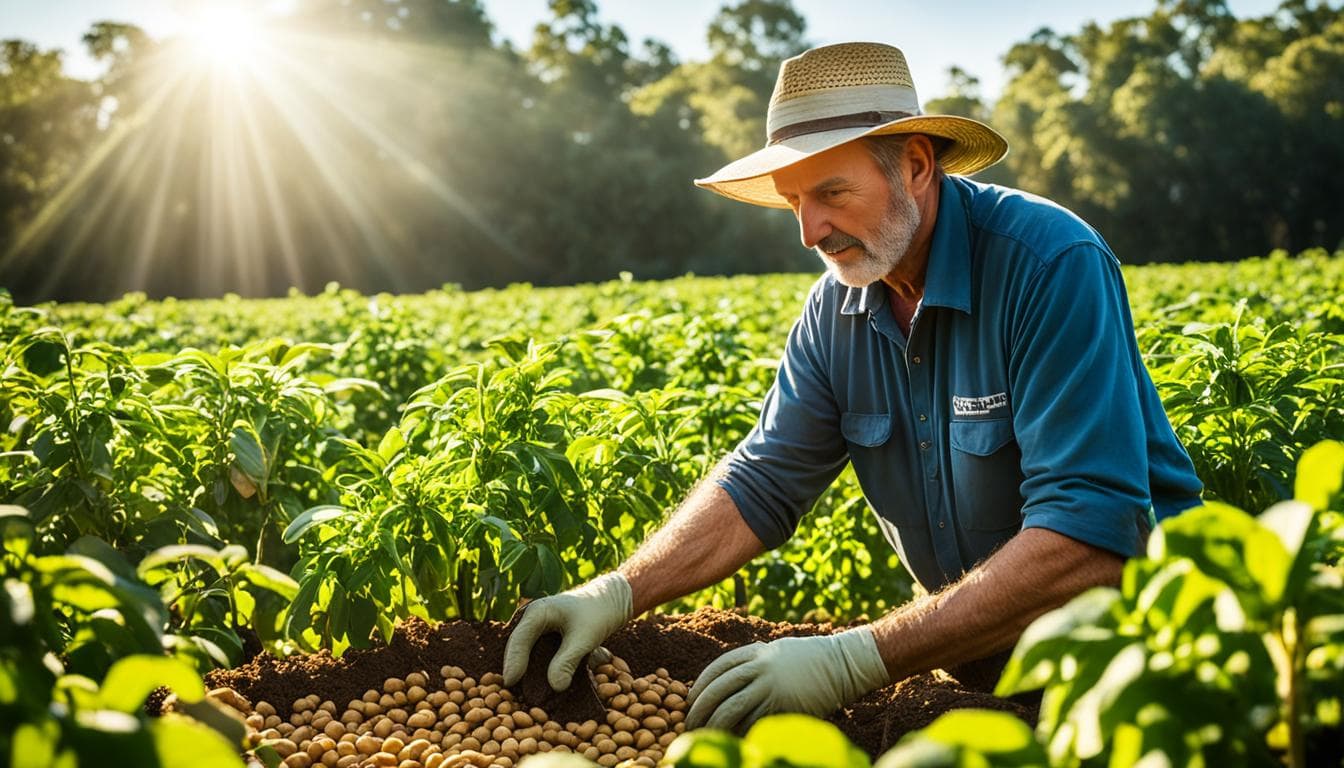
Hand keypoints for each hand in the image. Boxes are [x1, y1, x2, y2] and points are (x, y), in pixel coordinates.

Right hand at [502, 572, 632, 690]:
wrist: (608, 603)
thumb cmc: (597, 615)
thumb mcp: (584, 638)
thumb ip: (568, 661)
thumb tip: (556, 687)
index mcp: (537, 612)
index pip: (519, 640)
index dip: (513, 662)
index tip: (510, 683)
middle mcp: (531, 619)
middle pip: (516, 648)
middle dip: (514, 670)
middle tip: (509, 696)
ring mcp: (535, 628)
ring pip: (523, 653)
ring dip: (523, 672)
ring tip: (519, 696)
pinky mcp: (542, 637)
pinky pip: (533, 655)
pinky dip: (534, 670)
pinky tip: (535, 688)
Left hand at [685, 626, 888, 731]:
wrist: (842, 665)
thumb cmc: (807, 660)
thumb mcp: (776, 651)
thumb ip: (752, 662)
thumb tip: (723, 682)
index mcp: (756, 652)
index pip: (717, 668)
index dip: (700, 685)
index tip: (689, 697)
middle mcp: (760, 668)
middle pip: (719, 689)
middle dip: (700, 708)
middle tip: (688, 722)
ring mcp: (772, 687)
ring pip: (732, 709)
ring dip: (714, 724)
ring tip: (704, 734)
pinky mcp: (784, 706)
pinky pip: (753, 723)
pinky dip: (739, 733)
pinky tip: (732, 739)